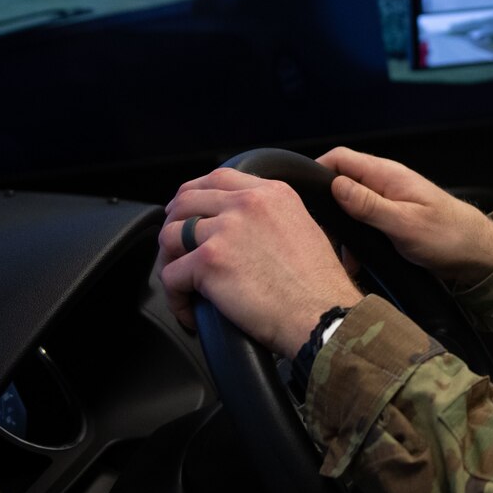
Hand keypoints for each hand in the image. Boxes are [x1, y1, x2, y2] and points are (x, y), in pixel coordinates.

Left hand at [157, 168, 363, 355]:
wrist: (322, 314)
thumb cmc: (319, 286)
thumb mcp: (305, 229)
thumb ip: (273, 217)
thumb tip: (248, 229)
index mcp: (272, 193)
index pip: (218, 177)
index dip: (194, 193)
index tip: (187, 210)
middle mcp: (247, 203)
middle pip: (186, 199)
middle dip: (173, 223)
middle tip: (173, 248)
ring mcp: (225, 229)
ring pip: (170, 236)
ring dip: (169, 261)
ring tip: (182, 285)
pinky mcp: (209, 261)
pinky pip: (170, 275)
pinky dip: (176, 298)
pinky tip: (190, 312)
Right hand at [318, 146, 492, 285]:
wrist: (478, 255)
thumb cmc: (449, 237)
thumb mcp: (405, 224)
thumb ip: (369, 205)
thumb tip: (335, 185)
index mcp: (387, 175)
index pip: (340, 158)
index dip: (316, 171)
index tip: (300, 196)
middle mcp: (384, 184)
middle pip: (339, 183)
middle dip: (324, 207)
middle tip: (316, 234)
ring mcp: (387, 202)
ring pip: (348, 208)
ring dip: (340, 230)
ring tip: (337, 255)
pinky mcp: (390, 220)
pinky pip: (361, 224)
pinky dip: (354, 241)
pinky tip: (353, 262)